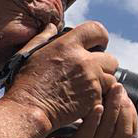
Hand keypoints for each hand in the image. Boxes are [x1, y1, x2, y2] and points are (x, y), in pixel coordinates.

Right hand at [2, 21, 118, 134]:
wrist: (28, 110)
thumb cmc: (26, 83)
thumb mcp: (29, 53)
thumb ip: (43, 37)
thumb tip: (52, 27)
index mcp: (68, 46)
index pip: (97, 30)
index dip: (100, 38)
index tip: (97, 46)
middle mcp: (84, 61)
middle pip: (111, 59)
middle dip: (103, 65)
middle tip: (90, 72)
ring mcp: (92, 81)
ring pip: (111, 79)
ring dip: (102, 83)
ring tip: (85, 88)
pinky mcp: (94, 99)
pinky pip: (105, 97)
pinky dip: (97, 99)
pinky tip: (82, 100)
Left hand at [21, 74, 137, 137]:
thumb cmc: (54, 131)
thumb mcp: (79, 119)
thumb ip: (93, 107)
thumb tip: (104, 82)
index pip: (130, 132)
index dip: (131, 112)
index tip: (124, 92)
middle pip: (124, 132)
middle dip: (124, 108)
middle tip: (118, 87)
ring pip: (107, 133)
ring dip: (112, 109)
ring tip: (111, 90)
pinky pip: (87, 137)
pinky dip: (93, 121)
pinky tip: (95, 106)